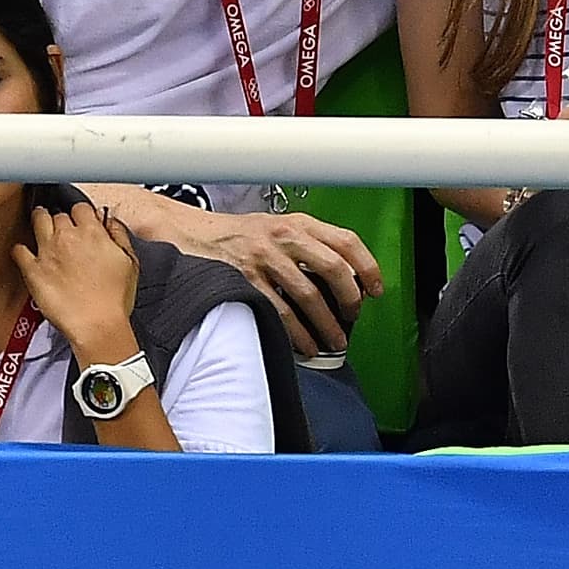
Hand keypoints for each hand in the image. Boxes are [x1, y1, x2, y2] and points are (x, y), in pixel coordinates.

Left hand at [13, 201, 140, 361]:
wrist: (97, 325)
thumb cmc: (115, 299)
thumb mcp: (130, 261)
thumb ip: (119, 235)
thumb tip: (110, 221)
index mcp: (92, 232)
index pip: (80, 208)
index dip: (81, 214)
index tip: (81, 221)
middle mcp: (67, 237)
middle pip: (58, 214)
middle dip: (61, 219)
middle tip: (62, 228)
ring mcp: (47, 253)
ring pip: (38, 221)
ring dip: (39, 219)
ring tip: (40, 222)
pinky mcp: (33, 271)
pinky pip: (19, 250)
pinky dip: (20, 249)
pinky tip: (24, 252)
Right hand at [176, 210, 381, 357]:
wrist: (192, 233)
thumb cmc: (239, 235)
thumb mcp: (278, 227)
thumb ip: (309, 244)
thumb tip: (344, 277)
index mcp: (298, 223)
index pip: (346, 240)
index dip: (366, 267)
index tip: (376, 289)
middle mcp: (284, 237)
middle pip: (333, 269)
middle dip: (350, 300)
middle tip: (354, 318)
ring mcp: (265, 259)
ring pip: (309, 296)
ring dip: (327, 324)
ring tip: (335, 341)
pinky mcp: (247, 281)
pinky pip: (280, 312)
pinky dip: (298, 333)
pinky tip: (306, 345)